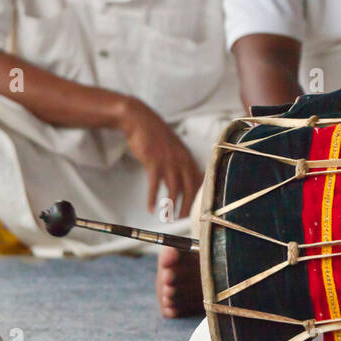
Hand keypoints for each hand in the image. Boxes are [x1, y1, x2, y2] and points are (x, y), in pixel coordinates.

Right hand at [118, 97, 202, 218]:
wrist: (139, 119)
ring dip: (172, 205)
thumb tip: (183, 180)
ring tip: (169, 218)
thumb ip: (179, 163)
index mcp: (188, 156)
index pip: (200, 180)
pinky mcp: (154, 161)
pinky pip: (155, 184)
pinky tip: (151, 208)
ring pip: (175, 188)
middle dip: (188, 206)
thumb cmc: (155, 135)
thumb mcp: (173, 148)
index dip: (200, 197)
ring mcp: (168, 160)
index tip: (197, 210)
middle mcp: (182, 159)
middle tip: (184, 220)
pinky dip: (153, 198)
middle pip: (190, 187)